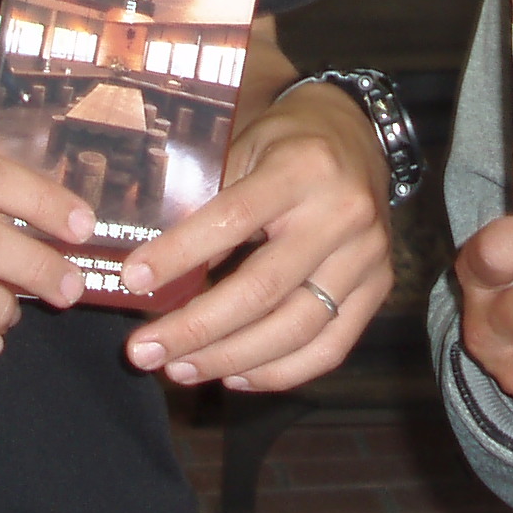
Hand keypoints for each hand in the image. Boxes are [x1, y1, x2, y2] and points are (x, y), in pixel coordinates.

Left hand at [119, 81, 392, 390]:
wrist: (361, 135)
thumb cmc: (288, 143)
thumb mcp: (245, 146)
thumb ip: (206, 196)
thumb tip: (152, 262)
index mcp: (303, 168)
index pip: (233, 218)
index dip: (180, 253)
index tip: (132, 280)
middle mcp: (343, 214)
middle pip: (263, 288)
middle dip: (196, 328)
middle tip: (143, 351)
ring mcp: (368, 256)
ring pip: (296, 328)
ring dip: (230, 359)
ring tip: (179, 369)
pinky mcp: (380, 287)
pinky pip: (330, 348)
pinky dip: (278, 372)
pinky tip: (232, 376)